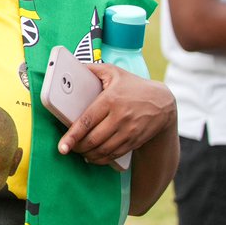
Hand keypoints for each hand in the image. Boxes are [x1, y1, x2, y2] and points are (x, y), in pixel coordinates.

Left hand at [58, 64, 177, 166]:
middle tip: (67, 148)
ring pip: (103, 150)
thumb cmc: (133, 86)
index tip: (62, 146)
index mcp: (110, 100)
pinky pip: (114, 155)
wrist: (163, 103)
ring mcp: (128, 131)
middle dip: (77, 147)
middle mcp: (120, 117)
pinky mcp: (134, 141)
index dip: (73, 135)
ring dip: (88, 154)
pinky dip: (101, 159)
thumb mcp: (114, 72)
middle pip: (93, 139)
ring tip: (79, 151)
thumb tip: (71, 65)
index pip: (87, 121)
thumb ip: (92, 69)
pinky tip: (93, 157)